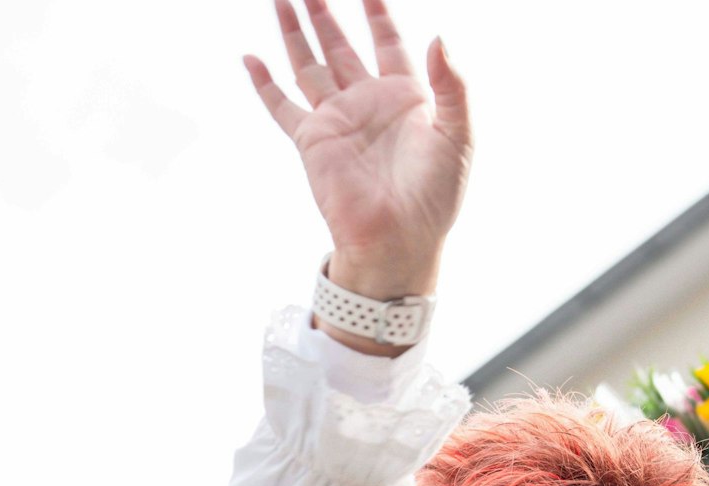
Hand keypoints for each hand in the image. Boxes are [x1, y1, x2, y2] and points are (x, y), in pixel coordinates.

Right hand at [245, 0, 470, 305]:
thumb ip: (453, 87)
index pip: (388, 40)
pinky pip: (282, 105)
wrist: (399, 241)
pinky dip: (265, 83)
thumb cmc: (435, 197)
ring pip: (309, 64)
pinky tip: (251, 59)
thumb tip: (440, 37)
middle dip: (325, 13)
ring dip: (295, 33)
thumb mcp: (457, 137)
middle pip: (341, 44)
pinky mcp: (311, 141)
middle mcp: (368, 102)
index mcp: (406, 97)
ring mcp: (337, 120)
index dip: (377, 11)